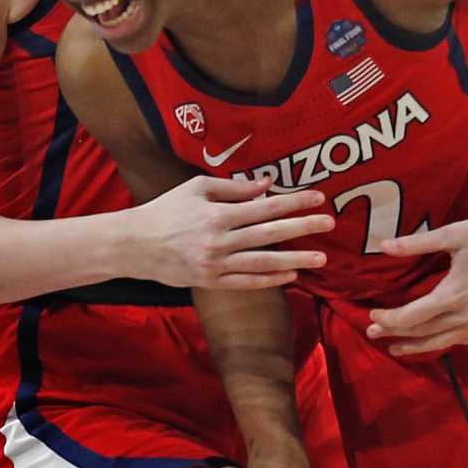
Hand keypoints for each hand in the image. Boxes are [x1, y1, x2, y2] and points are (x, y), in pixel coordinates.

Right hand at [127, 174, 332, 288]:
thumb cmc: (167, 210)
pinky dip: (271, 280)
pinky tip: (292, 275)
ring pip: (263, 262)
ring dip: (295, 258)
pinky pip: (247, 282)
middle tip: (330, 223)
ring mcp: (217, 264)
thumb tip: (266, 185)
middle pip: (270, 233)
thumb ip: (233, 188)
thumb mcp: (196, 189)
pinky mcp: (212, 282)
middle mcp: (220, 240)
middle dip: (303, 227)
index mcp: (218, 214)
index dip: (293, 202)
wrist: (136, 245)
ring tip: (321, 257)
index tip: (318, 198)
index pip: (265, 206)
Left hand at [366, 205, 467, 355]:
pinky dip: (445, 342)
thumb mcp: (451, 234)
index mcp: (454, 294)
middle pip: (425, 333)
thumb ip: (415, 243)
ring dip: (419, 346)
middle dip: (396, 335)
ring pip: (446, 341)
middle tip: (372, 334)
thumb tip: (383, 245)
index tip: (371, 315)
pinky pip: (465, 339)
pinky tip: (436, 340)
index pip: (413, 317)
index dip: (389, 319)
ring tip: (398, 347)